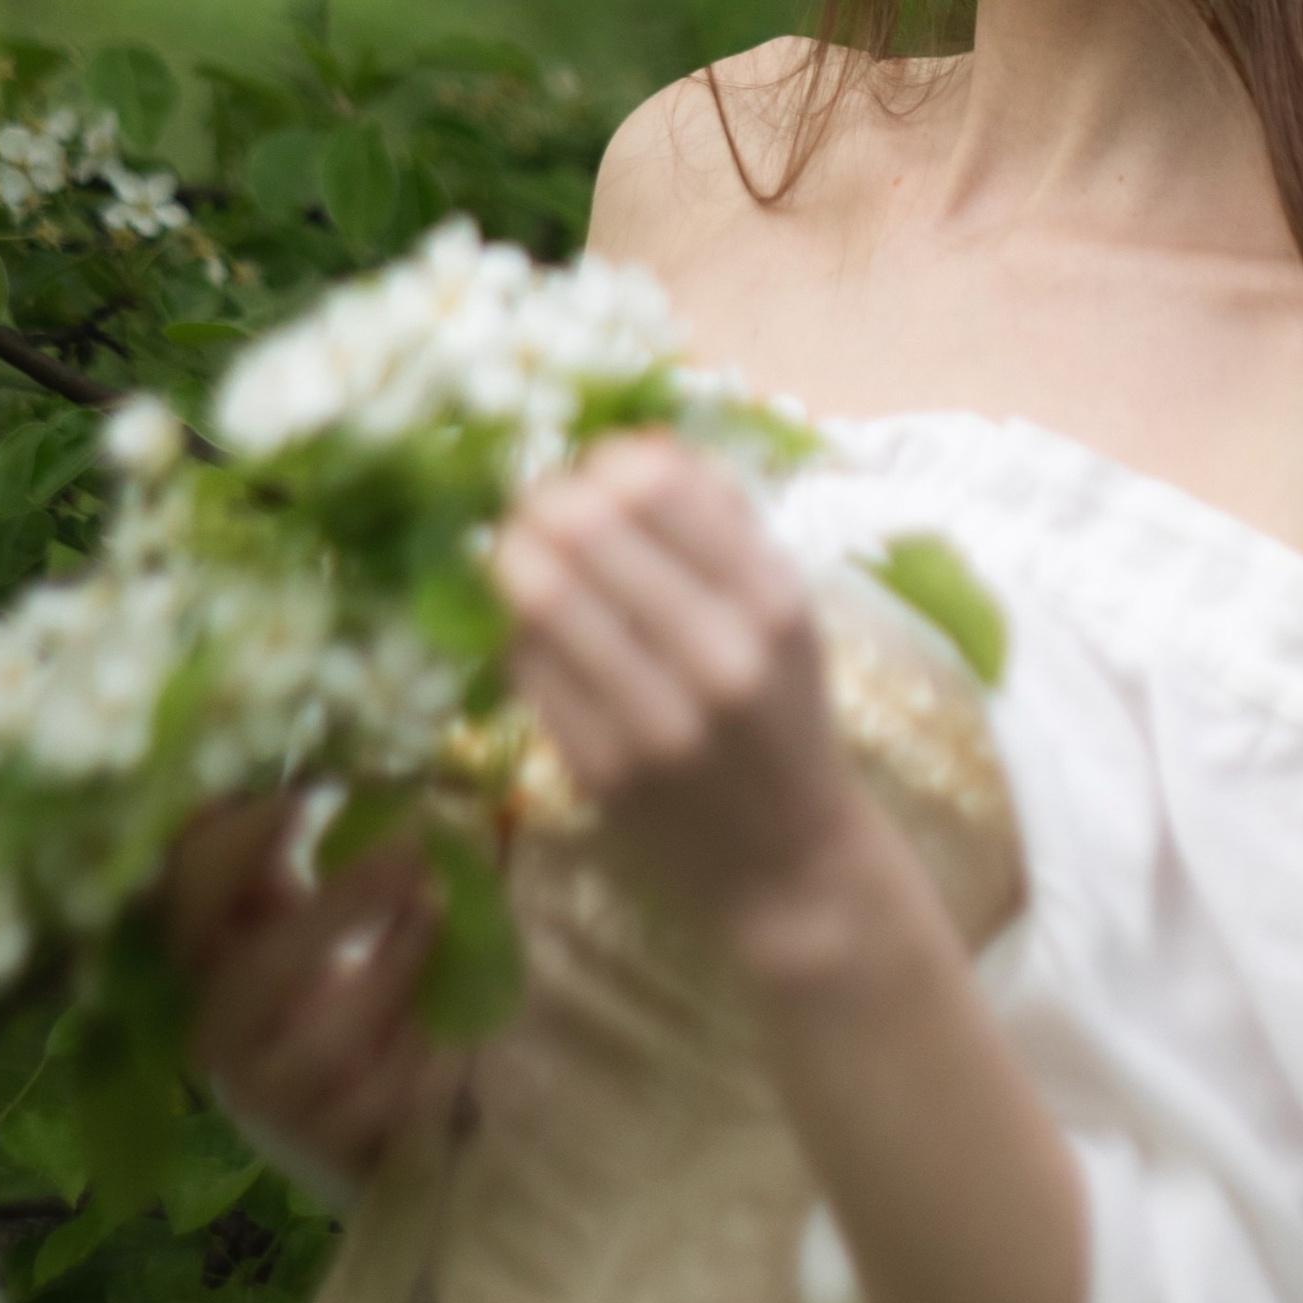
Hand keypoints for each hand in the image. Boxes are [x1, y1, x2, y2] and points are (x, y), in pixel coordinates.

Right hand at [162, 792, 455, 1192]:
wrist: (358, 1092)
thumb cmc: (332, 960)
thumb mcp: (305, 892)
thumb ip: (303, 835)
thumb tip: (346, 746)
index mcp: (202, 944)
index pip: (185, 893)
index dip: (238, 845)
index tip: (312, 795)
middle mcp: (215, 1022)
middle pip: (257, 975)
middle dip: (341, 907)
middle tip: (414, 846)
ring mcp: (266, 1089)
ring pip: (323, 1046)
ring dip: (394, 970)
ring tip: (440, 909)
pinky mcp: (322, 1139)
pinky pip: (377, 1100)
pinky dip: (423, 1049)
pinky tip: (450, 1015)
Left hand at [493, 432, 864, 945]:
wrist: (790, 862)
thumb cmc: (782, 713)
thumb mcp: (785, 609)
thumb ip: (726, 520)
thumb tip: (638, 439)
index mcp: (773, 601)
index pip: (658, 487)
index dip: (603, 463)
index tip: (591, 471)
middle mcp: (720, 657)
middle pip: (588, 531)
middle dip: (543, 503)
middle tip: (533, 507)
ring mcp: (657, 721)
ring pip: (542, 599)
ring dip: (512, 559)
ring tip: (516, 552)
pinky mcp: (603, 773)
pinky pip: (528, 671)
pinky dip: (516, 634)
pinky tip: (527, 626)